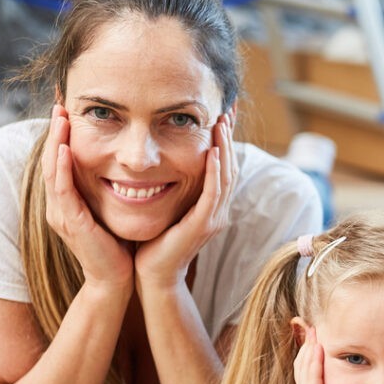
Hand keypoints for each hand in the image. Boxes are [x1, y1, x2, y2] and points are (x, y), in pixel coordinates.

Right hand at [42, 105, 132, 288]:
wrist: (116, 279)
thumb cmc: (117, 246)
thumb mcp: (110, 209)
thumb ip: (108, 189)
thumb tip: (122, 165)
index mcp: (67, 202)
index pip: (60, 162)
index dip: (61, 136)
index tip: (68, 111)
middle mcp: (59, 206)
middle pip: (51, 160)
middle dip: (55, 132)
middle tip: (60, 104)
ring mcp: (61, 215)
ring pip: (52, 171)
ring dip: (55, 142)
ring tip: (60, 118)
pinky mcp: (71, 224)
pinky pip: (62, 191)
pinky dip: (62, 169)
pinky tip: (65, 150)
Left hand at [135, 113, 235, 288]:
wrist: (152, 275)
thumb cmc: (153, 242)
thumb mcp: (165, 207)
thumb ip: (170, 186)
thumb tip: (159, 161)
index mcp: (210, 205)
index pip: (223, 165)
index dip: (224, 139)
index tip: (221, 112)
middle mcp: (218, 210)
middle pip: (231, 165)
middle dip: (229, 136)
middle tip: (227, 108)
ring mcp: (214, 218)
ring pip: (227, 177)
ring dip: (225, 148)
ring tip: (221, 123)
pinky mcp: (204, 226)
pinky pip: (214, 194)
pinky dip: (215, 173)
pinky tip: (212, 153)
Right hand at [291, 323, 347, 383]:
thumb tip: (352, 383)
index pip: (309, 361)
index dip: (311, 344)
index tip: (316, 327)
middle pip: (303, 358)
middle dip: (307, 339)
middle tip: (310, 320)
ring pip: (305, 364)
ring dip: (309, 344)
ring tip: (313, 327)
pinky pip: (310, 375)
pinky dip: (312, 360)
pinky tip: (317, 347)